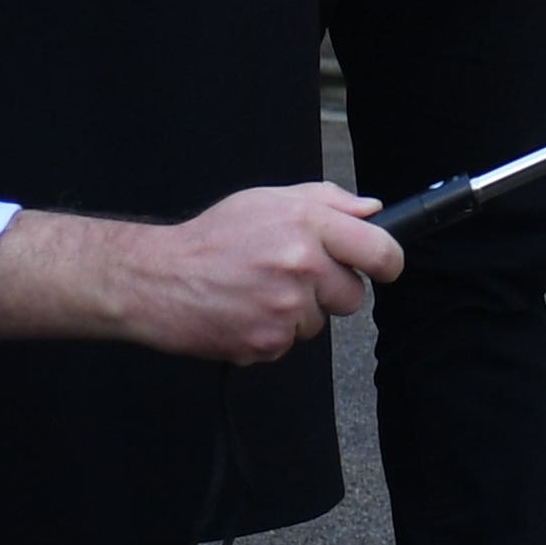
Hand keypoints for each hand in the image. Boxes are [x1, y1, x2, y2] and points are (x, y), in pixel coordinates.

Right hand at [0, 182, 400, 362]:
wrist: (158, 279)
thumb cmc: (213, 237)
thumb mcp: (268, 201)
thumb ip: (327, 201)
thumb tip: (373, 210)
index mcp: (307, 224)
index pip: (379, 250)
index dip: (387, 262)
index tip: (382, 267)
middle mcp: (301, 265)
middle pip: (354, 296)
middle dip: (331, 290)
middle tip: (294, 277)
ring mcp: (285, 307)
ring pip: (320, 322)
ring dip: (298, 313)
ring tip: (259, 292)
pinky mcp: (268, 342)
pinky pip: (290, 344)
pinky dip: (272, 334)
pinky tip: (245, 312)